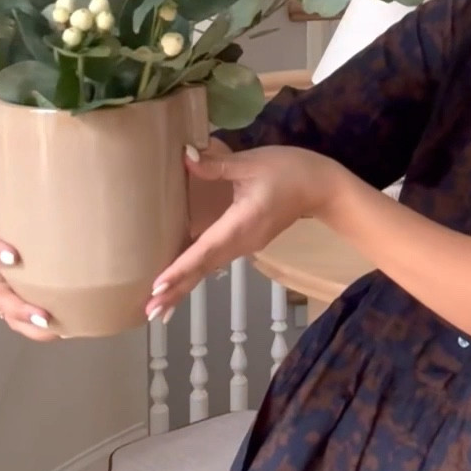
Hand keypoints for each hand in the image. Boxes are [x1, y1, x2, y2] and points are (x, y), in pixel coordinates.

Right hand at [0, 150, 55, 340]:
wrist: (68, 211)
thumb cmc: (45, 199)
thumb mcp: (30, 182)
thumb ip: (6, 167)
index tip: (13, 256)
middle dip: (9, 301)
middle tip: (34, 307)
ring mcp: (13, 282)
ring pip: (6, 307)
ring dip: (21, 319)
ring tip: (47, 325)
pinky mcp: (33, 296)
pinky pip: (25, 320)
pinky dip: (37, 329)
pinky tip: (58, 331)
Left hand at [145, 140, 338, 321]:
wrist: (321, 187)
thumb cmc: (290, 170)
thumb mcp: (253, 162)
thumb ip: (217, 164)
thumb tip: (185, 157)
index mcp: (242, 223)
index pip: (206, 250)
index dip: (181, 268)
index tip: (159, 287)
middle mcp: (242, 242)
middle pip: (204, 269)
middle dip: (176, 290)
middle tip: (149, 312)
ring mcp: (245, 245)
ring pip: (209, 269)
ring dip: (183, 287)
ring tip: (157, 307)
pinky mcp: (245, 242)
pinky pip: (215, 262)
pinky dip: (195, 274)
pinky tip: (179, 281)